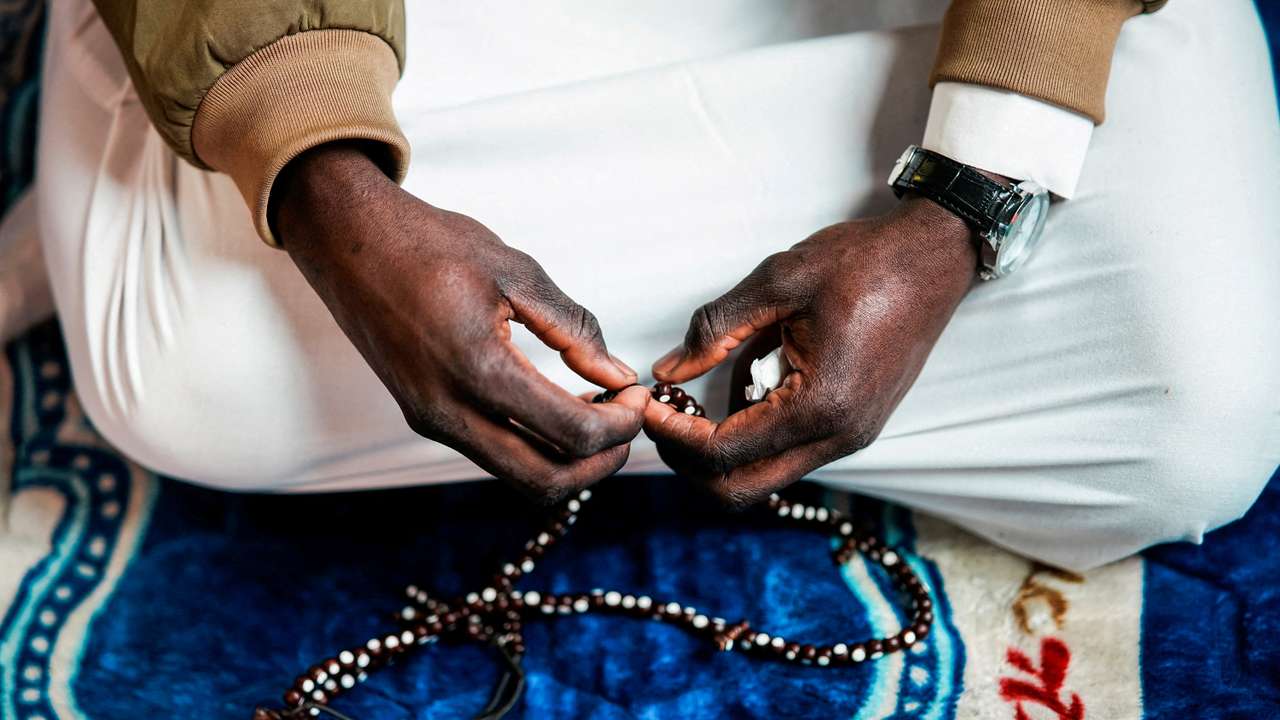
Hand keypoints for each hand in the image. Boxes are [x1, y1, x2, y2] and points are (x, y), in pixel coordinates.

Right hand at [275, 142, 647, 500]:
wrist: (346, 240)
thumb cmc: (428, 244)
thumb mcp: (515, 272)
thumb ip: (573, 328)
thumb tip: (616, 374)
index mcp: (477, 369)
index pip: (571, 433)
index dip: (621, 424)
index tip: (639, 395)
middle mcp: (448, 411)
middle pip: (545, 482)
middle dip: (600, 462)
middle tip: (628, 422)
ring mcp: (430, 419)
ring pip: (517, 476)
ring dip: (567, 459)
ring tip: (598, 413)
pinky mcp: (423, 416)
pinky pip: (491, 453)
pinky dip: (535, 446)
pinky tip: (558, 407)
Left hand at [644, 196, 976, 506]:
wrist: (935, 257)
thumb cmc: (866, 262)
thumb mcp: (778, 281)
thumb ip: (715, 329)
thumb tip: (668, 369)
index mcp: (821, 406)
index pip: (724, 454)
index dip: (674, 435)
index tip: (648, 402)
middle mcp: (840, 436)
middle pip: (740, 489)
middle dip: (690, 460)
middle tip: (664, 416)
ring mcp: (851, 436)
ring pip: (764, 474)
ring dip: (721, 447)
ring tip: (699, 393)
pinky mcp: (853, 425)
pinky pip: (788, 449)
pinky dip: (753, 430)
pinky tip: (743, 381)